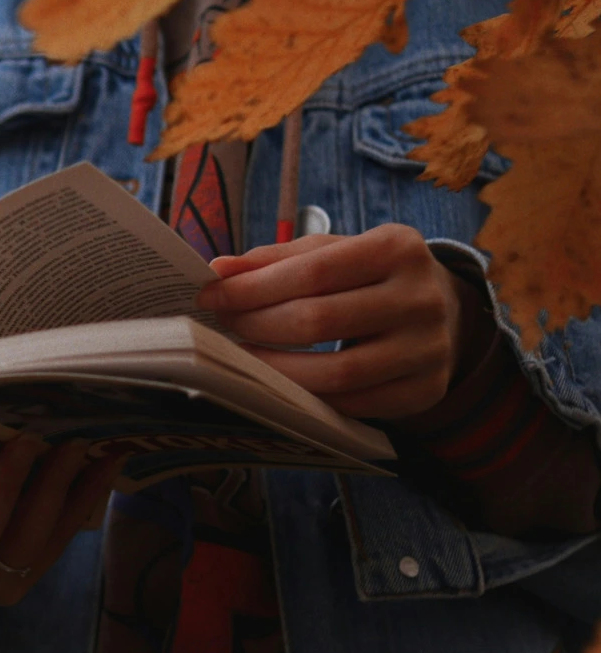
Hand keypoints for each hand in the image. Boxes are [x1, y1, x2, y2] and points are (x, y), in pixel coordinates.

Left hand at [196, 223, 478, 418]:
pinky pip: (355, 404)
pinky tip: (283, 383)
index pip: (312, 272)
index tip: (211, 297)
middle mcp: (421, 297)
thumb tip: (218, 270)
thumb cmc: (369, 276)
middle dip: (258, 325)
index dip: (253, 288)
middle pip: (318, 320)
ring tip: (245, 357)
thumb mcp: (333, 253)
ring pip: (336, 372)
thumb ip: (277, 259)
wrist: (442, 310)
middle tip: (225, 326)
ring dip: (277, 370)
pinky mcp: (425, 389)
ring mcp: (428, 348)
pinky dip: (311, 397)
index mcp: (398, 248)